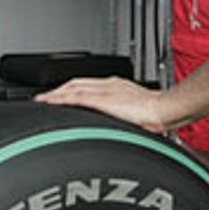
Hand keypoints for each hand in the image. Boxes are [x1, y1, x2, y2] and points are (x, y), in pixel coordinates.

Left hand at [36, 76, 169, 133]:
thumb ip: (122, 115)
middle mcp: (108, 85)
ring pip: (72, 88)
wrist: (166, 109)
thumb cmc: (158, 114)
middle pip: (76, 83)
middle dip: (59, 90)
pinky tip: (51, 103)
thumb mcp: (136, 113)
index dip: (70, 90)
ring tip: (42, 101)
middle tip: (45, 98)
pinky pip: (76, 97)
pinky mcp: (103, 99)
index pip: (87, 85)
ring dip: (55, 94)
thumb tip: (118, 126)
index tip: (60, 97)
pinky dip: (61, 99)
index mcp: (116, 87)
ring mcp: (105, 91)